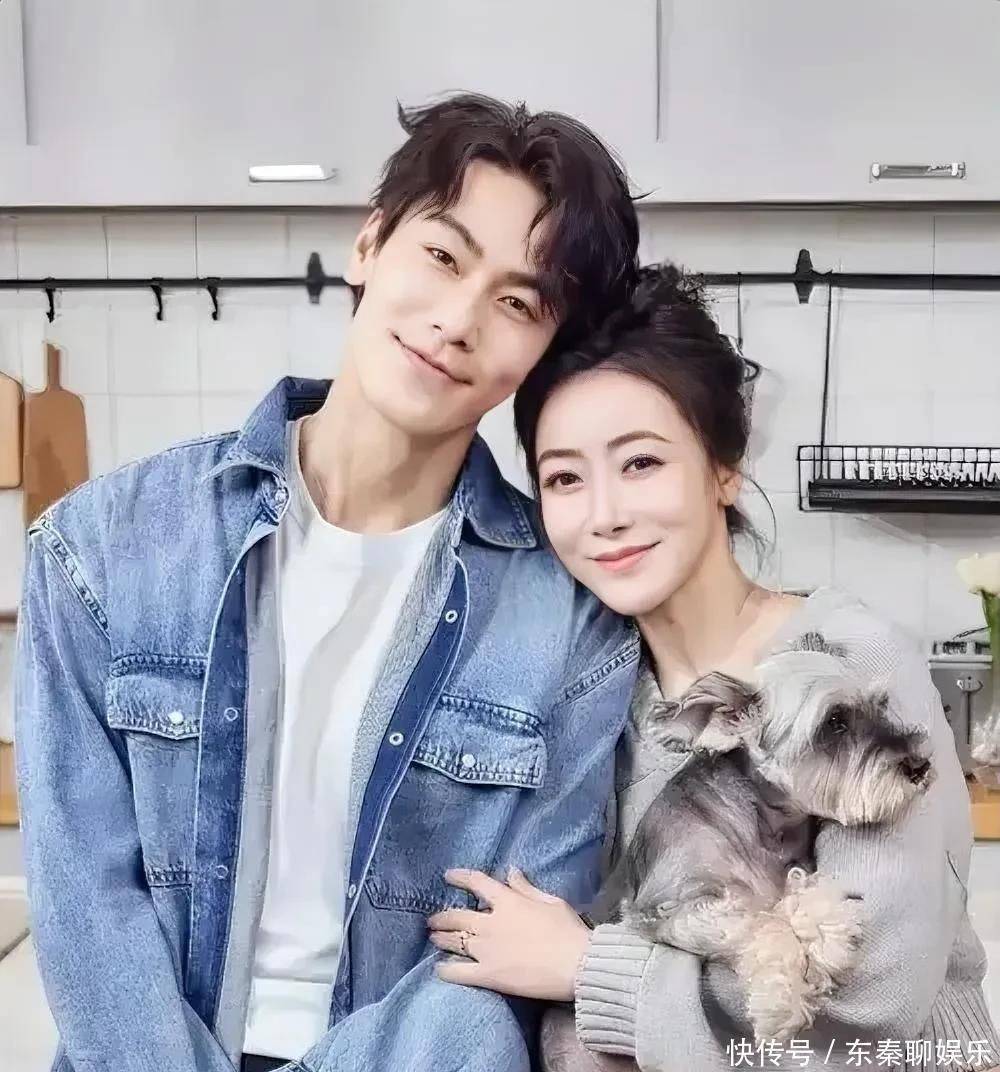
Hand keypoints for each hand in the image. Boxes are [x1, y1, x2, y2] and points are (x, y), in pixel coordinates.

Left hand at [428, 867, 592, 1000]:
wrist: (576, 964)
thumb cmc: (568, 930)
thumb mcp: (550, 901)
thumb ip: (526, 887)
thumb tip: (511, 871)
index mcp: (508, 901)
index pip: (477, 883)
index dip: (460, 877)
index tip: (448, 876)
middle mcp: (491, 923)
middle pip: (457, 916)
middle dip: (441, 916)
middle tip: (432, 919)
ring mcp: (486, 949)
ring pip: (453, 941)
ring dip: (440, 938)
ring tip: (433, 938)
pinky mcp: (488, 974)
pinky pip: (458, 972)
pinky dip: (445, 970)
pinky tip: (439, 969)